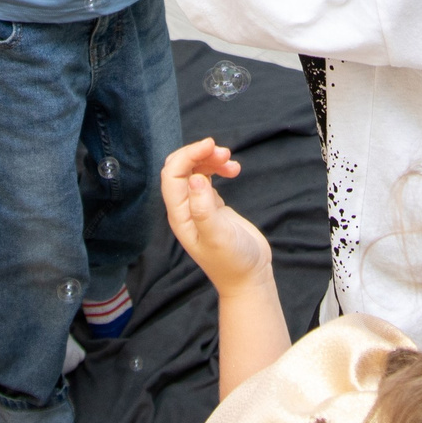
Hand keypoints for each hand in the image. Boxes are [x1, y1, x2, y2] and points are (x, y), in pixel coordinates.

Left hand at [160, 137, 270, 293]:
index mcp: (180, 215)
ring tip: (231, 161)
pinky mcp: (212, 206)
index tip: (211, 145)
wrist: (249, 277)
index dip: (188, 155)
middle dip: (198, 154)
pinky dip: (218, 168)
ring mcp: (197, 206)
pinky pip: (207, 177)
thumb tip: (196, 179)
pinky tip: (234, 170)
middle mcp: (184, 209)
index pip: (172, 175)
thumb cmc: (233, 262)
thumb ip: (204, 209)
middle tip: (224, 152)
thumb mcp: (218, 237)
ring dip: (210, 160)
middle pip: (180, 169)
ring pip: (194, 170)